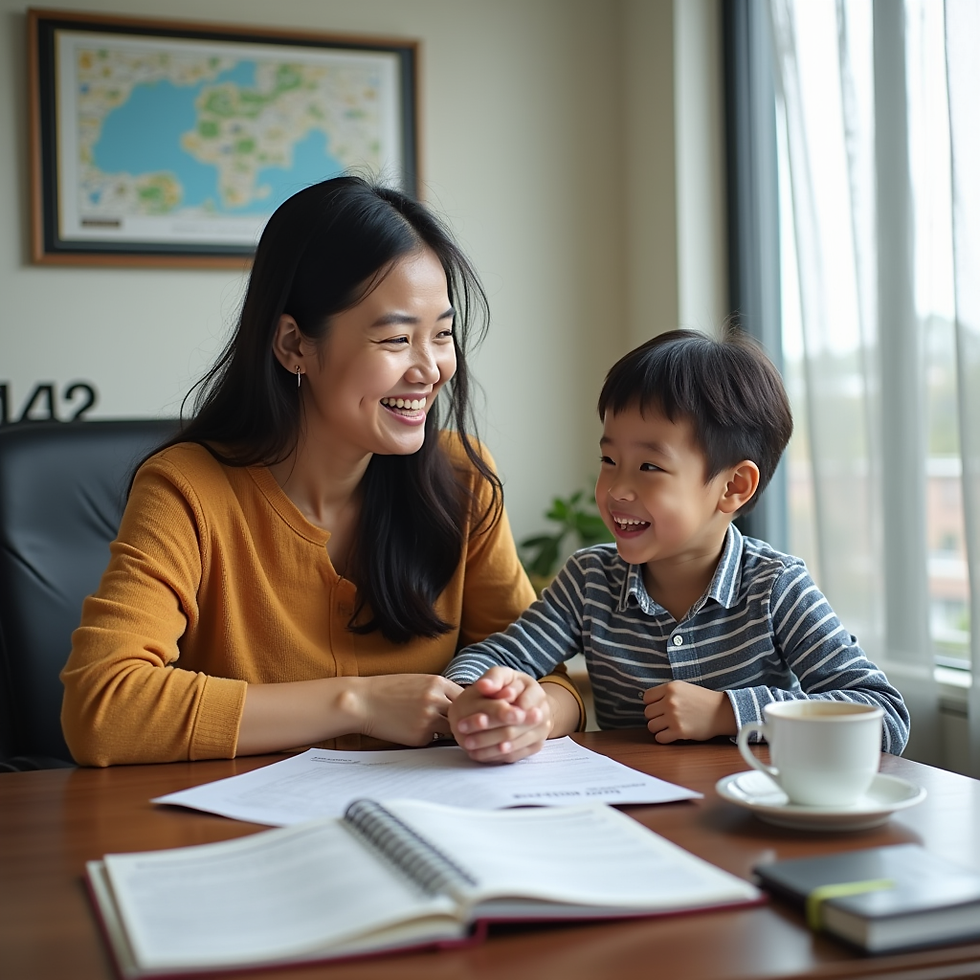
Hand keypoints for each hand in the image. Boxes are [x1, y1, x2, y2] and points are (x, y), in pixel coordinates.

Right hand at [347, 674, 461, 746]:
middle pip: (463, 714)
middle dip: (462, 719)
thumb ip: (439, 690)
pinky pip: (434, 739)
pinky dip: (429, 736)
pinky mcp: (420, 737)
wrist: (362, 702)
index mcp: (437, 682)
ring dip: (449, 730)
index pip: (466, 696)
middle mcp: (436, 700)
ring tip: (438, 728)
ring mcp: (429, 720)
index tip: (464, 709)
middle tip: (460, 723)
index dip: (466, 704)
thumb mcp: (418, 681)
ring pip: (452, 729)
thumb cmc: (388, 690)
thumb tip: (459, 701)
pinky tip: (414, 730)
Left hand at [448, 667, 552, 763]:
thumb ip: (494, 678)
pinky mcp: (536, 746)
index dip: (501, 711)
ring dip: (490, 745)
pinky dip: (497, 756)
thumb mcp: (503, 676)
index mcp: (536, 691)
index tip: (479, 716)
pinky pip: (516, 755)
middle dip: (490, 729)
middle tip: (464, 730)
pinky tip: (479, 753)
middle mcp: (544, 712)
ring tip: (468, 744)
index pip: (521, 704)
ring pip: (515, 742)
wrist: (527, 703)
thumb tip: (483, 686)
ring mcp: (541, 731)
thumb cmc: (510, 687)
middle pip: (516, 725)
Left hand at [642, 681, 736, 742]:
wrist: (721, 712)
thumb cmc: (702, 700)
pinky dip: (664, 737)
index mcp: (670, 688)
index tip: (659, 706)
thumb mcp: (682, 687)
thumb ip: (665, 692)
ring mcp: (674, 717)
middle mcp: (670, 701)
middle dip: (655, 716)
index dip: (652, 703)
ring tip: (668, 726)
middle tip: (665, 717)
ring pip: (651, 726)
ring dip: (658, 727)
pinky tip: (671, 733)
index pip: (646, 697)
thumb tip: (647, 701)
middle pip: (647, 712)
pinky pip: (659, 738)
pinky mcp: (679, 731)